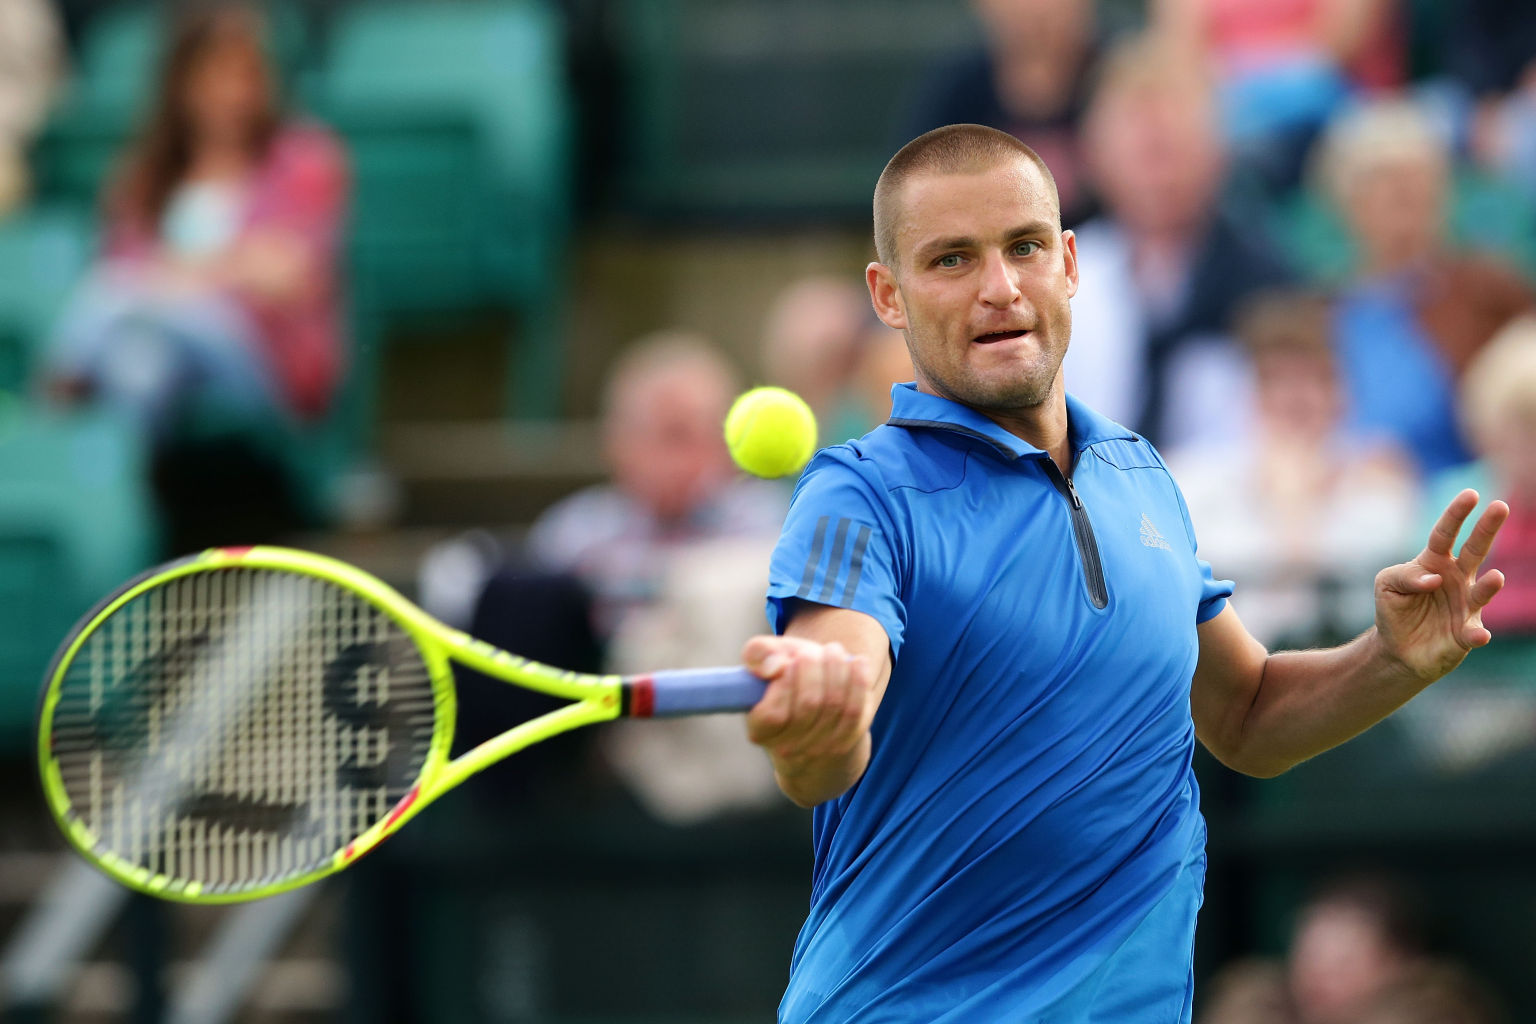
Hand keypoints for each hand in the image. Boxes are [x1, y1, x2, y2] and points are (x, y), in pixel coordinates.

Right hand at [741, 634, 876, 778]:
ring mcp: (818, 750)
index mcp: (760, 731)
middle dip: (814, 668)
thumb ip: (757, 654)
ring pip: (834, 705)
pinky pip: (855, 712)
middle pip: (808, 704)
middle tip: (813, 650)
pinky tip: (858, 662)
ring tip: (833, 651)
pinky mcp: (845, 742)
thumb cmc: (784, 679)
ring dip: (837, 670)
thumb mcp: (765, 662)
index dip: (786, 682)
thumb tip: (775, 666)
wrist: (812, 705)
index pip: (773, 714)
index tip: (794, 658)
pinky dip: (858, 683)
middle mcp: (787, 748)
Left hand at [1374, 489, 1508, 681]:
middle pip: (1474, 550)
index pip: (1445, 534)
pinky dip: (1477, 634)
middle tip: (1501, 506)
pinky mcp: (1466, 633)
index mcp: (1434, 562)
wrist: (1398, 648)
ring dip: (1489, 586)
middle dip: (1487, 529)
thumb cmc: (1395, 608)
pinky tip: (1478, 634)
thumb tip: (1434, 578)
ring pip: (1482, 592)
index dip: (1456, 515)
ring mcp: (1465, 605)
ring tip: (1496, 577)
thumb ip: (1405, 576)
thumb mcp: (1387, 584)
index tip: (1471, 494)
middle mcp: (1457, 579)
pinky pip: (1474, 632)